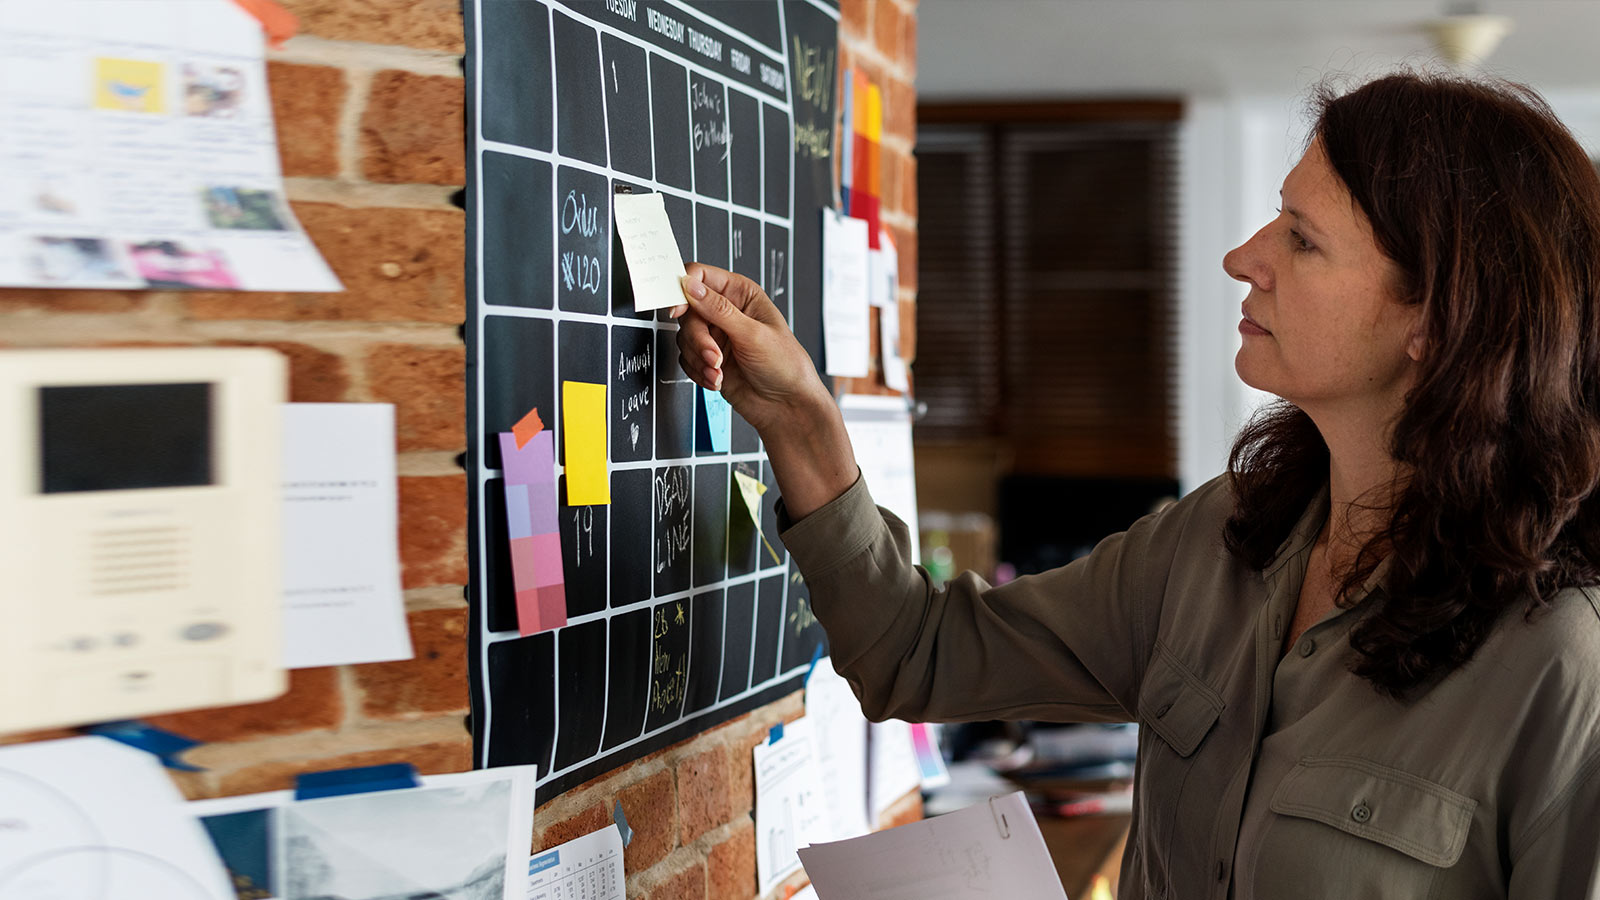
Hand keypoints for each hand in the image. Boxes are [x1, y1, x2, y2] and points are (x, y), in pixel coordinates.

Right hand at [672, 262, 830, 434]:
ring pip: (685, 338)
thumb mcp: (753, 334)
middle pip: (687, 312)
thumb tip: (690, 287)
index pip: (701, 276)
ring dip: (699, 359)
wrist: (786, 405)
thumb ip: (718, 309)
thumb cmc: (785, 365)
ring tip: (719, 371)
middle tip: (714, 356)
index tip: (677, 311)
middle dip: (698, 339)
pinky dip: (698, 372)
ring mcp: (716, 336)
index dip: (684, 289)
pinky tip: (718, 379)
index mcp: (741, 293)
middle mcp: (726, 311)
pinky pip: (686, 359)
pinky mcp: (708, 359)